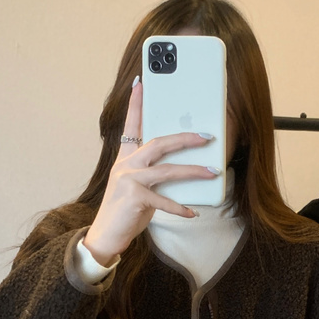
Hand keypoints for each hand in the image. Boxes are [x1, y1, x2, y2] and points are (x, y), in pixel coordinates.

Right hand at [82, 77, 220, 265]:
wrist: (106, 235)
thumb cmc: (125, 211)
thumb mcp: (137, 188)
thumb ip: (153, 175)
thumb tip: (180, 171)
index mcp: (125, 159)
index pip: (131, 126)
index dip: (136, 104)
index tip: (141, 83)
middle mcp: (125, 165)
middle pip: (158, 143)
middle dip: (184, 138)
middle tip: (205, 137)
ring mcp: (129, 180)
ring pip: (167, 170)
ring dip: (193, 171)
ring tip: (212, 172)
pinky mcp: (134, 198)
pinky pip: (164, 200)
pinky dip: (180, 208)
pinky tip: (192, 212)